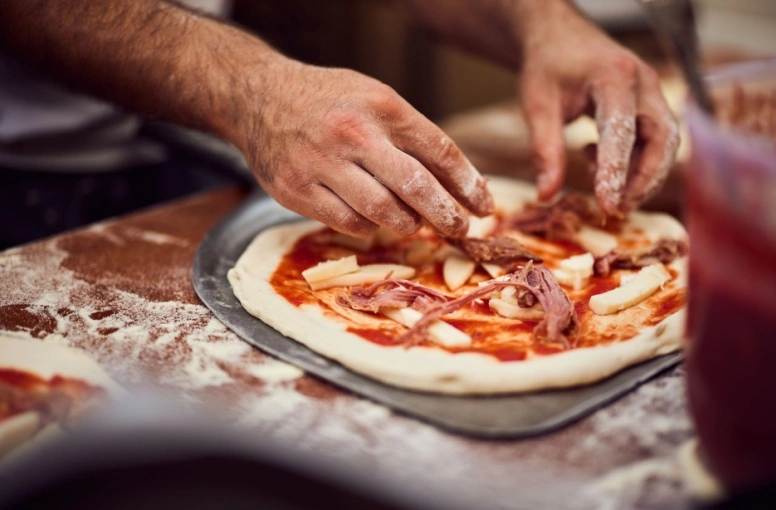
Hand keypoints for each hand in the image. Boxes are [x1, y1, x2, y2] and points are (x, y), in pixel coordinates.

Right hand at [240, 62, 492, 237]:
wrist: (258, 96)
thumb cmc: (329, 100)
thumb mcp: (375, 99)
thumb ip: (412, 135)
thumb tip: (461, 182)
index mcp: (381, 106)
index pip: (440, 152)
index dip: (469, 184)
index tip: (484, 204)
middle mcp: (353, 134)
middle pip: (417, 187)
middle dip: (447, 215)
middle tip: (461, 228)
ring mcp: (322, 163)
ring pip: (384, 212)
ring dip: (408, 224)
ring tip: (413, 222)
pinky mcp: (297, 190)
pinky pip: (349, 223)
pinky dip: (369, 227)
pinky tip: (373, 218)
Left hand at [518, 7, 679, 214]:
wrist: (559, 37)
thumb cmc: (548, 66)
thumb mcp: (537, 105)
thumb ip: (544, 149)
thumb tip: (547, 195)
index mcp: (614, 77)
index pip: (623, 131)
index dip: (617, 171)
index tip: (607, 206)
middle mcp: (643, 83)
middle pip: (663, 138)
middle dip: (644, 179)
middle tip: (616, 209)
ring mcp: (651, 92)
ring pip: (664, 143)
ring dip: (642, 175)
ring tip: (608, 194)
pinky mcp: (650, 104)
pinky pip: (655, 141)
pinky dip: (634, 162)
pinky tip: (596, 160)